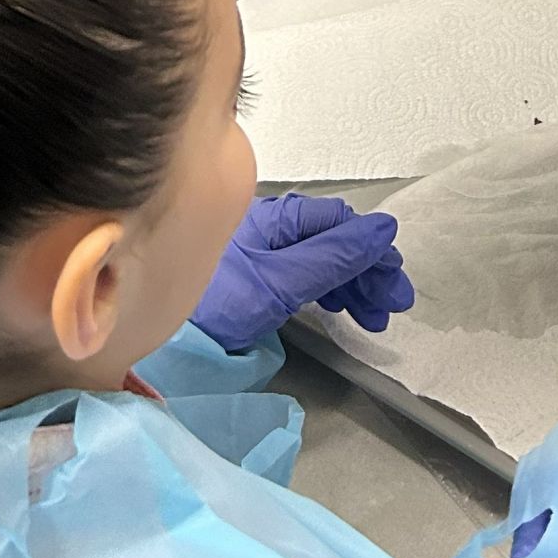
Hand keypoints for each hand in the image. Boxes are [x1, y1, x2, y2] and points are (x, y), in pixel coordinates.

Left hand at [191, 193, 413, 350]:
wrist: (163, 339)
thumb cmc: (218, 305)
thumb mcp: (281, 283)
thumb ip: (332, 257)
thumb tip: (382, 230)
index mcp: (281, 217)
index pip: (343, 223)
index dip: (374, 252)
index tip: (395, 285)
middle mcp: (274, 225)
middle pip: (335, 239)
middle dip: (368, 271)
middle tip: (391, 307)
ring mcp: (263, 249)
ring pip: (321, 257)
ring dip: (352, 283)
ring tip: (372, 317)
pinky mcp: (254, 273)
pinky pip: (304, 272)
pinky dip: (328, 289)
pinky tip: (337, 307)